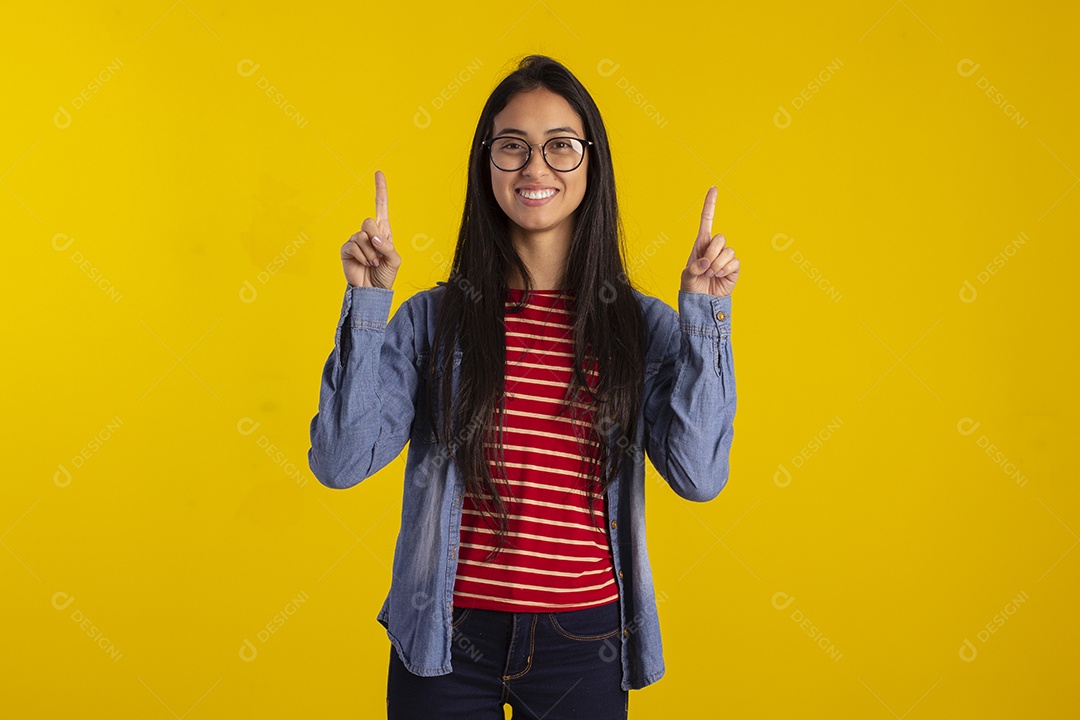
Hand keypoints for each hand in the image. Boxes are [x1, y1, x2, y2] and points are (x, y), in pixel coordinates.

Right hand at [341, 170, 401, 288]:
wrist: (373, 291)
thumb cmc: (385, 275)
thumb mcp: (394, 260)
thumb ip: (388, 246)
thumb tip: (374, 237)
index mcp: (383, 231)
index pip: (381, 206)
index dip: (380, 190)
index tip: (378, 172)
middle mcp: (369, 233)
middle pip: (368, 221)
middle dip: (376, 238)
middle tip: (379, 255)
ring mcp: (356, 240)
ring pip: (361, 236)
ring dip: (371, 253)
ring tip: (373, 263)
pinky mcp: (346, 249)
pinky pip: (353, 245)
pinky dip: (362, 256)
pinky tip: (364, 264)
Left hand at [680, 186, 738, 296]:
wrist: (702, 300)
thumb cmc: (692, 286)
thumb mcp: (686, 276)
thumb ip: (693, 268)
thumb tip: (707, 263)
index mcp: (701, 244)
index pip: (707, 220)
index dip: (710, 205)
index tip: (714, 188)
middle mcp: (714, 247)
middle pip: (720, 238)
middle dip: (712, 253)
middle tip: (705, 269)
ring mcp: (725, 256)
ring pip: (728, 251)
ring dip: (717, 266)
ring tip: (710, 275)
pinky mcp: (734, 266)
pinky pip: (734, 262)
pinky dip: (724, 271)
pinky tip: (719, 277)